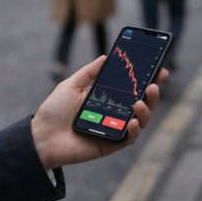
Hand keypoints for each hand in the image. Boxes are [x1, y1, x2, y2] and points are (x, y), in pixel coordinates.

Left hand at [31, 56, 169, 170]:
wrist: (41, 136)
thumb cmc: (54, 111)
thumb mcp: (71, 85)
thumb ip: (89, 72)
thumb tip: (105, 56)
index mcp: (106, 98)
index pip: (131, 88)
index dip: (146, 80)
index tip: (159, 70)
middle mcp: (113, 113)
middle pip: (141, 104)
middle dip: (151, 94)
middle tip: (153, 85)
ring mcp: (114, 129)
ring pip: (140, 121)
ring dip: (145, 111)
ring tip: (140, 103)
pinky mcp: (111, 144)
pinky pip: (129, 139)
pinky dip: (134, 131)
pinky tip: (132, 122)